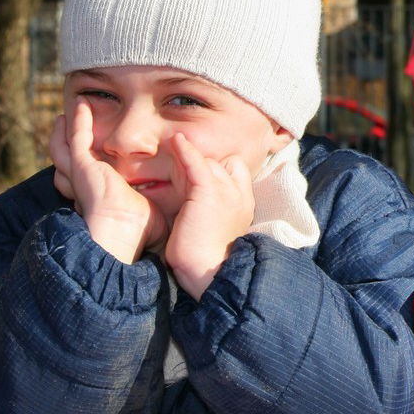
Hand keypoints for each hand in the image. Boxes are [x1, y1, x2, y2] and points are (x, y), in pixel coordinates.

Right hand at [50, 101, 166, 262]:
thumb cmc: (140, 232)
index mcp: (100, 199)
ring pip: (65, 147)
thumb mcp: (154, 213)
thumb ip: (163, 206)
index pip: (87, 181)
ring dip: (66, 129)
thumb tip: (181, 207)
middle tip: (68, 127)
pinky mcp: (82, 165)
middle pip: (68, 162)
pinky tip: (82, 105)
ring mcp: (83, 174)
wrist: (123, 233)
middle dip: (66, 145)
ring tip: (69, 112)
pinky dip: (78, 120)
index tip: (96, 157)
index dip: (88, 168)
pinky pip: (78, 137)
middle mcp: (87, 186)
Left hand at [163, 133, 256, 299]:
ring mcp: (227, 191)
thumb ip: (207, 214)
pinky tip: (176, 141)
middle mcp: (239, 195)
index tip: (199, 177)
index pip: (236, 172)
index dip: (219, 171)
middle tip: (179, 171)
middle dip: (203, 168)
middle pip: (222, 165)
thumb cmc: (206, 262)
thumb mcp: (213, 232)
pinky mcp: (208, 192)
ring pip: (209, 163)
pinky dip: (186, 150)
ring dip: (190, 162)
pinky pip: (197, 163)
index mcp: (243, 205)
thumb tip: (191, 211)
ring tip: (171, 153)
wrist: (210, 273)